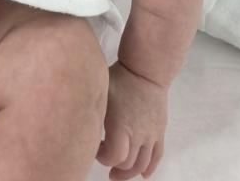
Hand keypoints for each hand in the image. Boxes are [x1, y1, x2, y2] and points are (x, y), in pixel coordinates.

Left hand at [97, 62, 168, 179]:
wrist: (146, 70)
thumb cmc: (120, 77)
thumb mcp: (100, 91)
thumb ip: (93, 110)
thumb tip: (79, 122)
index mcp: (121, 127)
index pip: (113, 157)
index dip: (102, 157)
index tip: (96, 146)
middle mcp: (138, 135)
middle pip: (128, 164)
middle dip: (114, 166)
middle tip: (105, 159)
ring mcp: (151, 135)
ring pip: (142, 164)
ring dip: (130, 172)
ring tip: (118, 172)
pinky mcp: (159, 131)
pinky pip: (157, 156)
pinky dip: (150, 168)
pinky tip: (143, 175)